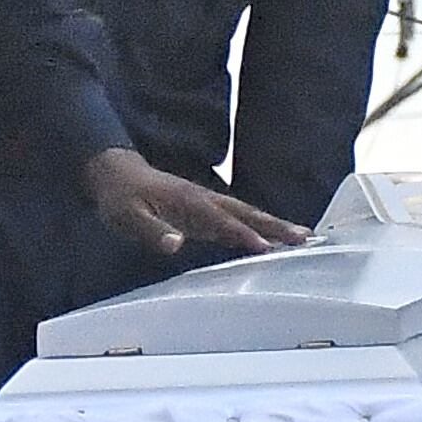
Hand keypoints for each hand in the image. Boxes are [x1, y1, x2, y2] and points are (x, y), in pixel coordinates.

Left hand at [83, 150, 305, 259]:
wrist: (116, 173)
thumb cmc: (120, 197)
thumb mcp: (126, 215)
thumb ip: (151, 230)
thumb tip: (177, 243)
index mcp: (188, 201)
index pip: (222, 220)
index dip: (243, 234)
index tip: (267, 248)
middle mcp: (205, 200)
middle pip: (246, 213)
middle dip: (275, 225)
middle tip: (304, 237)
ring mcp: (207, 205)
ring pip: (246, 214)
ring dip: (274, 225)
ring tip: (302, 237)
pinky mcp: (206, 212)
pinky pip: (238, 220)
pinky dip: (258, 228)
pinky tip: (274, 240)